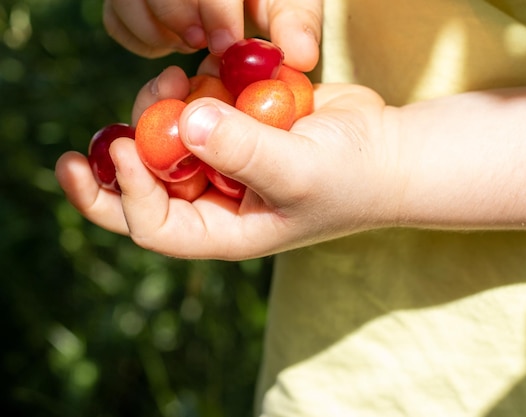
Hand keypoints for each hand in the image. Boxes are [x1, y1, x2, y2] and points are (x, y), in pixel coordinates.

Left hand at [55, 66, 400, 259]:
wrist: (386, 149)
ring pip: (165, 138)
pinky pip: (197, 106)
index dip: (128, 193)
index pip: (155, 226)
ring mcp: (223, 159)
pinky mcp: (236, 126)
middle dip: (126, 151)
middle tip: (121, 120)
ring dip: (160, 107)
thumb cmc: (352, 177)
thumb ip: (245, 152)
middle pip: (145, 183)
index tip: (127, 147)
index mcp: (224, 230)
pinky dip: (195, 86)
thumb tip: (186, 123)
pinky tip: (205, 69)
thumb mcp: (301, 172)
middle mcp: (215, 199)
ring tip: (177, 77)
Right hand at [103, 0, 321, 70]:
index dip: (212, 10)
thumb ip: (295, 23)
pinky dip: (143, 41)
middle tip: (201, 43)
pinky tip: (174, 41)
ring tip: (193, 39)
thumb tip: (302, 58)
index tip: (225, 45)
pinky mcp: (124, 1)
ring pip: (127, 2)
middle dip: (178, 17)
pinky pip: (116, 24)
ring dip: (159, 32)